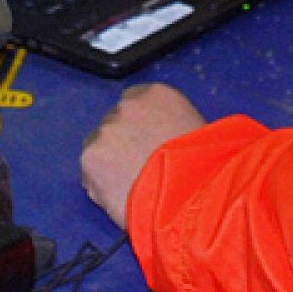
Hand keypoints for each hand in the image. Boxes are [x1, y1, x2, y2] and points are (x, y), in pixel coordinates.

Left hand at [81, 83, 206, 230]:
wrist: (190, 195)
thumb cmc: (203, 169)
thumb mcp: (197, 133)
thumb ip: (172, 126)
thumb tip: (163, 139)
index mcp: (157, 94)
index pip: (134, 102)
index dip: (138, 126)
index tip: (143, 143)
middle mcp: (128, 106)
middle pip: (114, 123)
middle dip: (122, 143)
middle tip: (137, 168)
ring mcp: (106, 130)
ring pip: (99, 147)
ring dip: (110, 163)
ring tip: (130, 186)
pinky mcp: (91, 157)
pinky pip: (90, 173)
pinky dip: (100, 185)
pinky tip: (120, 197)